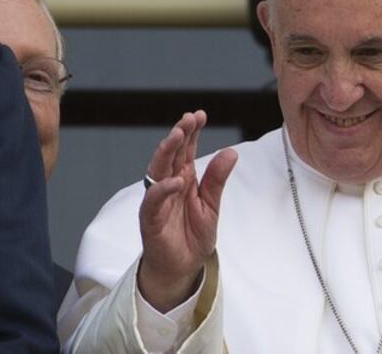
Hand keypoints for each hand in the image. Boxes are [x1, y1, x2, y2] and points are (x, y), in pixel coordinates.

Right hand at [136, 110, 237, 311]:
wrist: (182, 268)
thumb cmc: (192, 236)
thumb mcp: (211, 205)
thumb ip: (217, 179)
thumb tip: (231, 151)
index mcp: (184, 178)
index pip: (186, 149)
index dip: (192, 131)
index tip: (200, 115)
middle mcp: (168, 184)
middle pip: (171, 154)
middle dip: (179, 134)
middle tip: (188, 118)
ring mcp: (158, 199)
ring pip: (158, 169)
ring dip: (166, 151)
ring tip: (178, 135)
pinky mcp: (150, 218)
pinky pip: (154, 200)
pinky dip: (163, 189)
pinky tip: (176, 180)